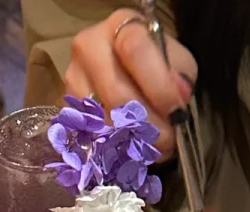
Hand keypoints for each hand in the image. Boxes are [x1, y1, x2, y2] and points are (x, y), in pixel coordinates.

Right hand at [66, 9, 196, 160]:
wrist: (133, 72)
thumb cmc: (159, 65)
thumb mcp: (178, 62)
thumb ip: (180, 78)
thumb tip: (176, 100)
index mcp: (121, 26)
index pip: (135, 52)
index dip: (159, 88)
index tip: (176, 113)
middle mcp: (89, 46)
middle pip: (116, 94)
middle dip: (148, 125)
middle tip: (167, 139)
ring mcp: (74, 78)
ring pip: (105, 120)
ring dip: (134, 141)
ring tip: (153, 143)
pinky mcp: (70, 108)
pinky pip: (94, 135)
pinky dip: (118, 147)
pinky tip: (133, 145)